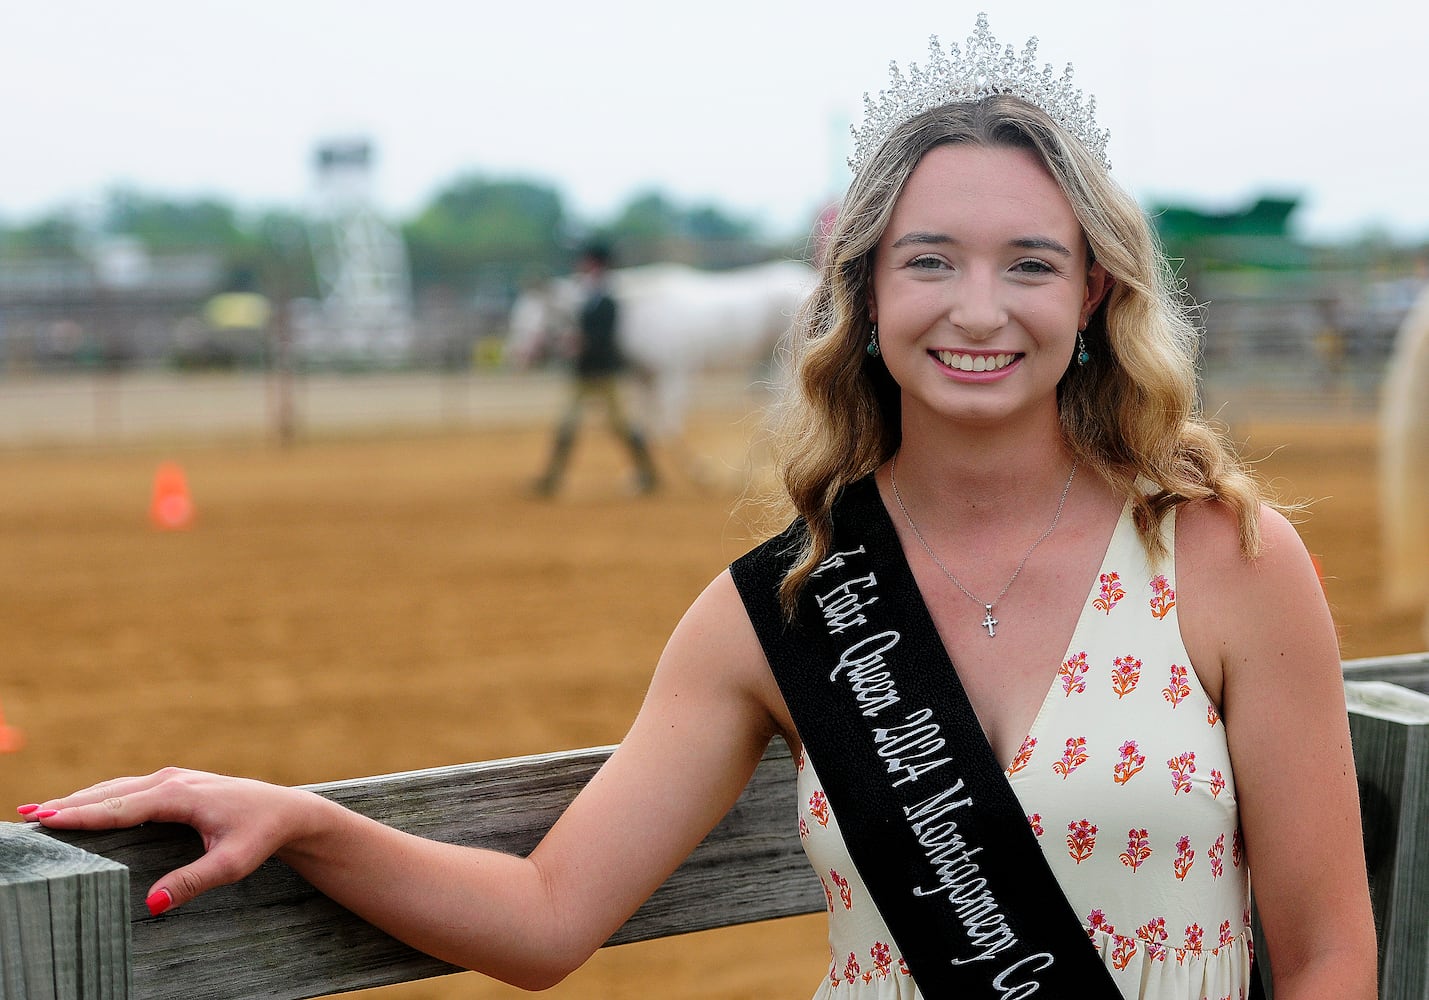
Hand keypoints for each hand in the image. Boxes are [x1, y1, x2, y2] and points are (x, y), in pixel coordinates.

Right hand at [18, 768, 319, 915]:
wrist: (287, 811)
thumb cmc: (260, 836)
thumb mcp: (232, 864)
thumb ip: (193, 883)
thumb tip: (152, 904)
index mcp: (181, 796)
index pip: (121, 807)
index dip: (82, 814)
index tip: (46, 819)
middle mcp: (173, 780)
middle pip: (111, 793)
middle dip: (69, 803)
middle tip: (28, 815)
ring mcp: (173, 778)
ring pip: (117, 788)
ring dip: (81, 798)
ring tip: (42, 810)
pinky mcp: (175, 782)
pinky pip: (129, 789)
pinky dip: (101, 796)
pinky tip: (82, 805)